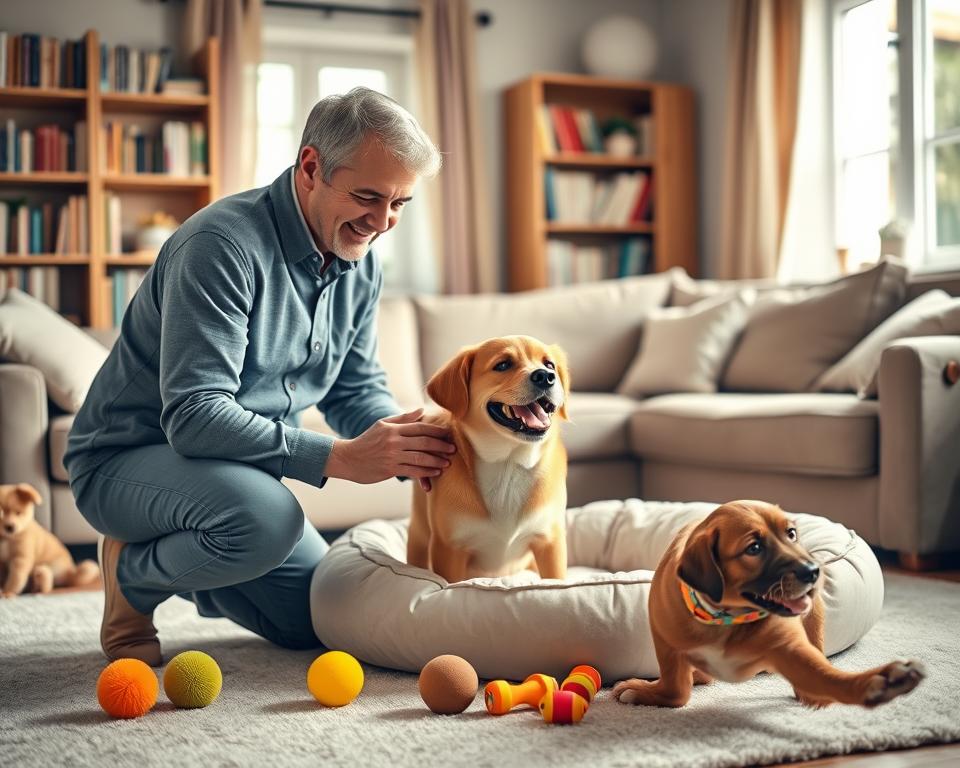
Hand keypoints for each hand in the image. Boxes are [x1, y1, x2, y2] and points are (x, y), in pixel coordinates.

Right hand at [324, 408, 454, 487]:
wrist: (347, 459)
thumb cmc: (366, 441)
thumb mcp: (382, 425)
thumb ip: (403, 419)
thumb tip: (421, 410)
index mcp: (393, 429)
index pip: (420, 427)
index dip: (437, 431)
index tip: (448, 434)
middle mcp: (394, 441)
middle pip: (424, 442)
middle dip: (441, 446)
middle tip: (453, 449)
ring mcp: (392, 456)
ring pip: (420, 457)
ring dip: (436, 460)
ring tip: (447, 463)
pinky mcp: (390, 469)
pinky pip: (413, 471)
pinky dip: (426, 472)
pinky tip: (435, 473)